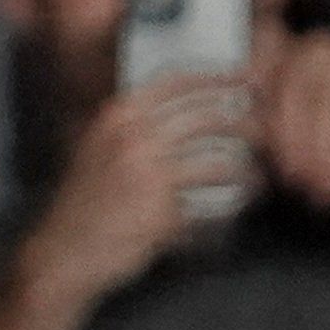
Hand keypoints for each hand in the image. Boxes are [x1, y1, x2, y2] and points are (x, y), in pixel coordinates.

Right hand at [21, 79, 253, 315]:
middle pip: (208, 119)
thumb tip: (183, 106)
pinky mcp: (161, 214)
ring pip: (218, 165)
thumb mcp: (97, 149)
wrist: (62, 252)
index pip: (177, 83)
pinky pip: (208, 209)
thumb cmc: (84, 203)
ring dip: (247, 174)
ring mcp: (148, 176)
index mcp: (117, 117)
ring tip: (257, 179)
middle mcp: (133, 139)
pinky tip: (235, 213)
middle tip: (266, 131)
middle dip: (246, 124)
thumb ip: (134, 125)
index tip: (247, 77)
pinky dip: (227, 212)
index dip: (218, 77)